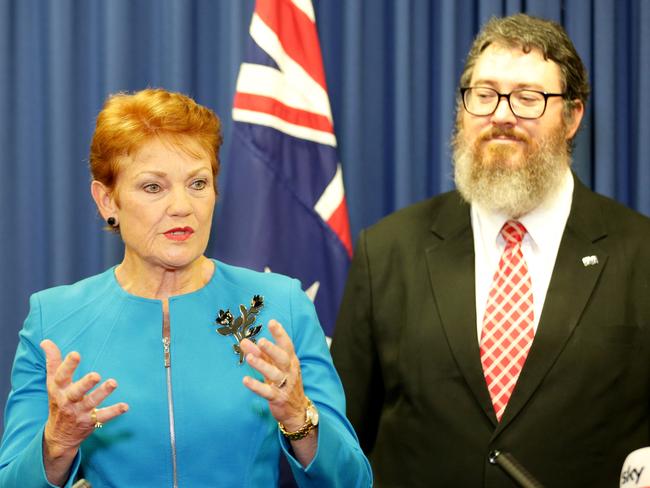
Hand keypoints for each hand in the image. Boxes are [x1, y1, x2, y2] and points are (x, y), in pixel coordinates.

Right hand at [41, 339, 128, 457]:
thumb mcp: (52, 383)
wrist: (58, 436)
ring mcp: (79, 412)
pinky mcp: (90, 421)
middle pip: (76, 392)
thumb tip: (45, 341)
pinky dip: (114, 411)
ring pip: (92, 402)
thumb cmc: (58, 401)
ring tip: (113, 383)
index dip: (68, 365)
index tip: (75, 354)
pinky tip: (125, 406)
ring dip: (102, 393)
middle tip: (96, 375)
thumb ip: (53, 361)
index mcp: (59, 389)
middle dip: (85, 383)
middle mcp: (68, 401)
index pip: (61, 376)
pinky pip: (103, 417)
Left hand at [240, 320, 307, 431]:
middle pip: (282, 358)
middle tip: (261, 341)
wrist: (297, 410)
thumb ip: (261, 354)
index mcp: (291, 361)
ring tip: (250, 357)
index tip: (272, 322)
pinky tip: (245, 380)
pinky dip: (256, 386)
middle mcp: (289, 371)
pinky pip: (267, 392)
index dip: (280, 333)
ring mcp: (285, 385)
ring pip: (274, 374)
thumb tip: (245, 341)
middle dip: (272, 349)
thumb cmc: (285, 384)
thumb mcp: (275, 367)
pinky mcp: (278, 398)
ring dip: (262, 365)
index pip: (287, 345)